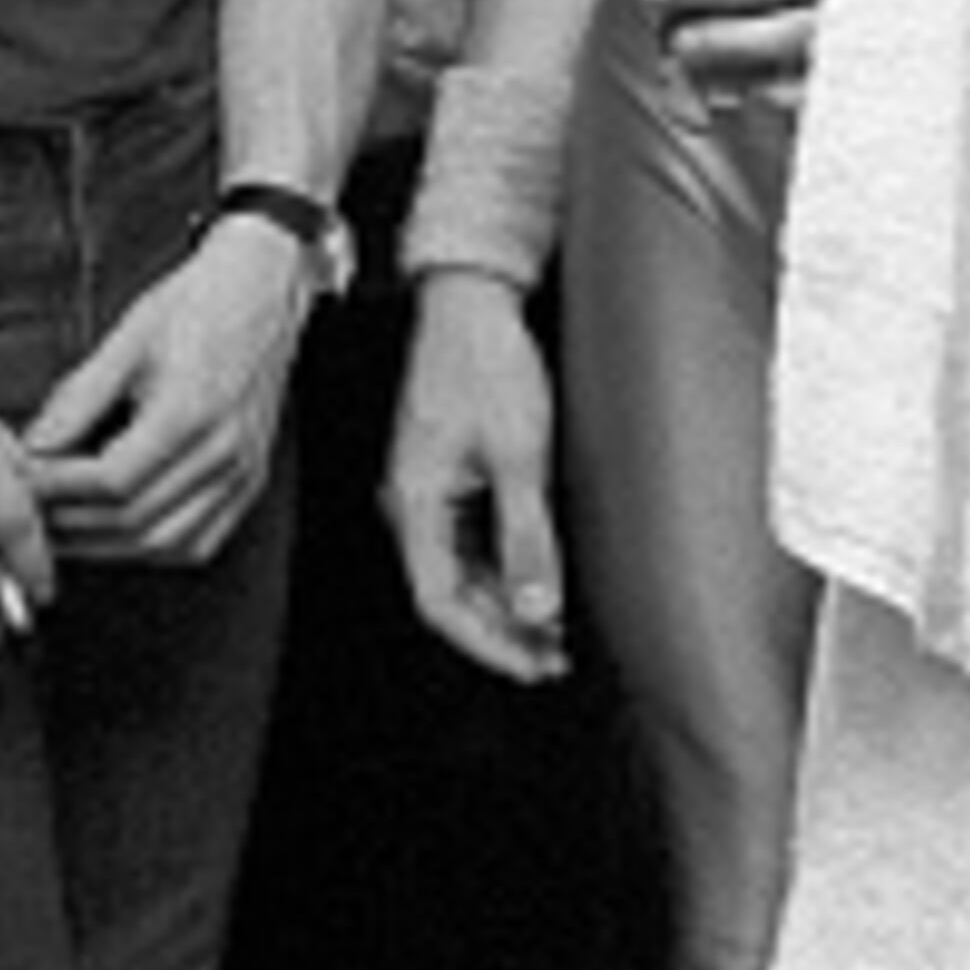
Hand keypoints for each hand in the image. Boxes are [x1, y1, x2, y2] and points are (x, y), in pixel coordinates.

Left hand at [22, 227, 307, 566]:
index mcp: (190, 411)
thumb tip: (33, 447)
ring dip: (106, 547)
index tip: (22, 481)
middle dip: (71, 526)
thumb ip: (77, 400)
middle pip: (134, 521)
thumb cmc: (197, 305)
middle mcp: (224, 452)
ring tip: (62, 529)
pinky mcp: (249, 483)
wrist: (261, 291)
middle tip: (29, 512)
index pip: (110, 481)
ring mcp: (242, 473)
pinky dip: (150, 549)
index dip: (57, 489)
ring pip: (165, 544)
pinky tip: (116, 535)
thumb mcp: (126, 340)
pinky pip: (199, 543)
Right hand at [384, 276, 570, 683]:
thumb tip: (539, 609)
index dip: (487, 645)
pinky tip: (539, 580)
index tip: (534, 667)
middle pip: (448, 595)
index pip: (439, 603)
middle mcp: (412, 506)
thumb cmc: (488, 365)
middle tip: (556, 659)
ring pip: (460, 573)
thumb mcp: (519, 456)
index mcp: (415, 504)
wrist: (473, 302)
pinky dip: (503, 570)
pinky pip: (469, 544)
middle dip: (501, 633)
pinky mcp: (447, 478)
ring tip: (556, 631)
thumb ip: (528, 537)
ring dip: (504, 605)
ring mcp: (427, 493)